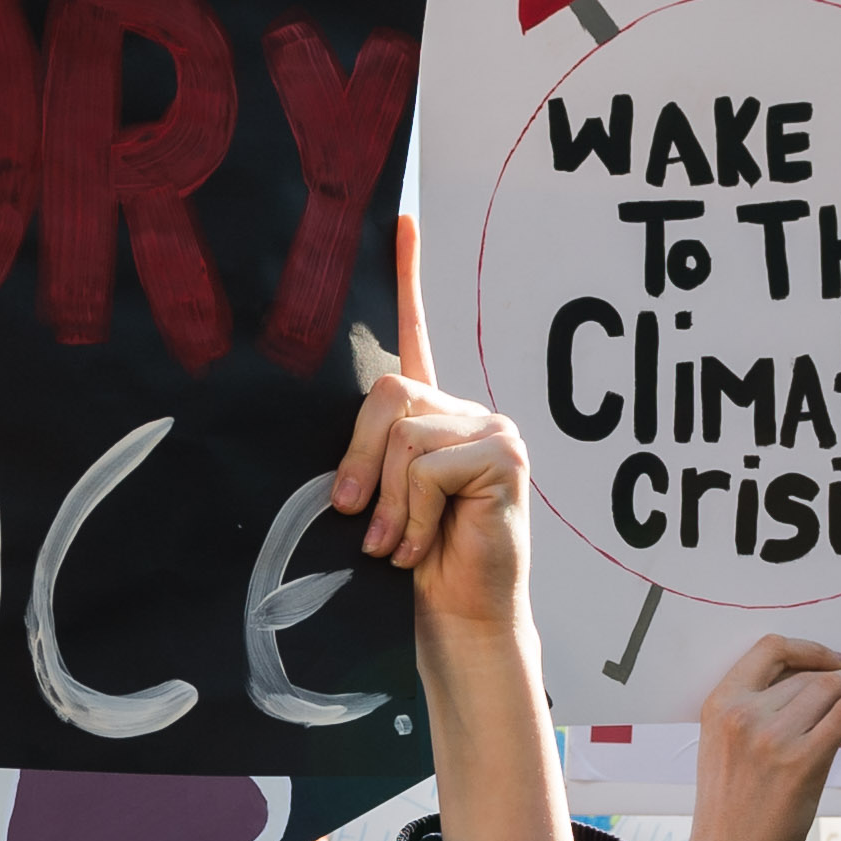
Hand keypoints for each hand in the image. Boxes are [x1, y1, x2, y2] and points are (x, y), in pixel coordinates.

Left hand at [354, 213, 573, 840]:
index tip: (401, 215)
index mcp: (435, 415)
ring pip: (402, 433)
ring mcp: (492, 429)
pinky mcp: (502, 456)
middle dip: (357, 461)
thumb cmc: (415, 571)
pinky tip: (426, 548)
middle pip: (386, 392)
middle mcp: (468, 410)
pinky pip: (427, 465)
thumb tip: (338, 440)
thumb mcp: (378, 503)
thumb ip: (365, 457)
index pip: (420, 331)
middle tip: (358, 520)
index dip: (412, 271)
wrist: (458, 625)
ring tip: (397, 547)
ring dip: (385, 502)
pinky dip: (412, 514)